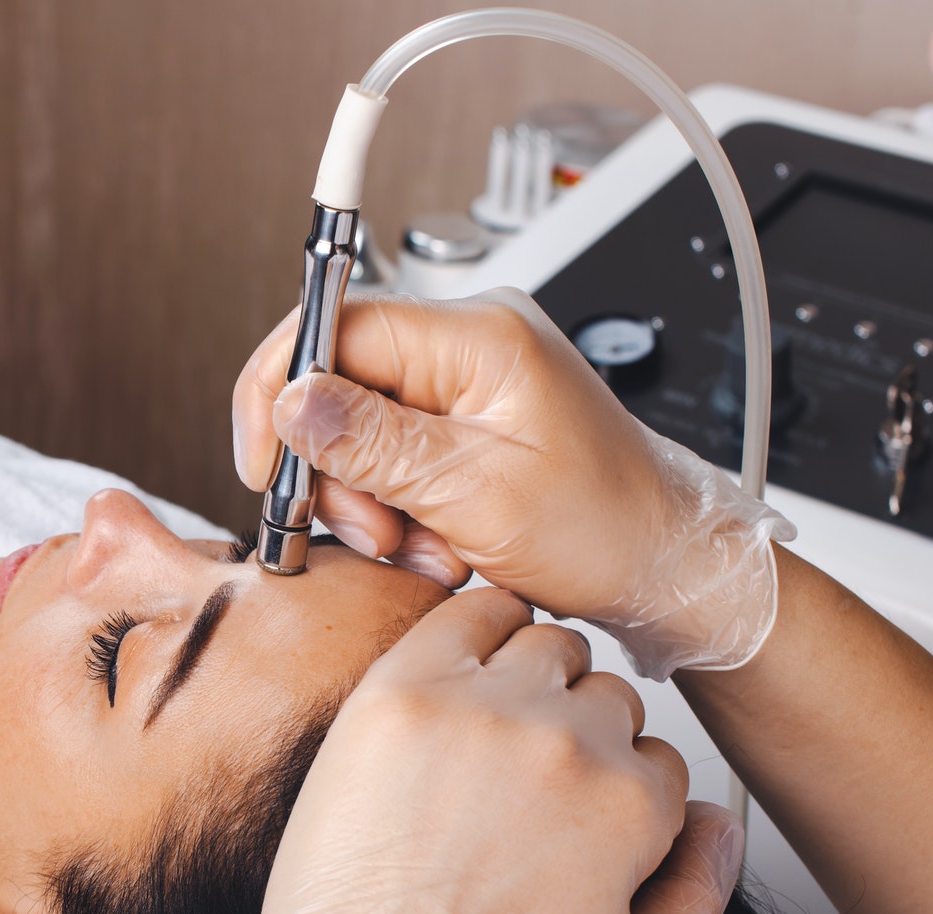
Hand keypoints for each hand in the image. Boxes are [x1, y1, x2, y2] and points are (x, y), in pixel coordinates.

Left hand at [201, 588, 742, 913]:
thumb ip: (700, 894)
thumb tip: (723, 822)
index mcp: (631, 804)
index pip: (657, 757)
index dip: (616, 788)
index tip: (569, 814)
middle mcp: (567, 744)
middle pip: (604, 696)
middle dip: (578, 733)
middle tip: (523, 779)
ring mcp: (481, 709)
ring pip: (545, 645)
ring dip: (532, 675)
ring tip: (492, 728)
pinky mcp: (400, 692)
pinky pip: (465, 611)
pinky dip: (478, 620)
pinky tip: (465, 658)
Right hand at [232, 291, 791, 679]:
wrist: (667, 570)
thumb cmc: (606, 531)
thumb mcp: (478, 494)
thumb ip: (375, 443)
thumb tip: (291, 399)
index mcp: (480, 337)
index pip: (334, 325)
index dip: (283, 392)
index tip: (266, 463)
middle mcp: (471, 345)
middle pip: (338, 383)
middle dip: (335, 470)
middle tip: (372, 533)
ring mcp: (468, 386)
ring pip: (356, 431)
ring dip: (369, 503)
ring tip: (422, 549)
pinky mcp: (467, 426)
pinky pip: (391, 458)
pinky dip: (396, 510)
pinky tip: (435, 544)